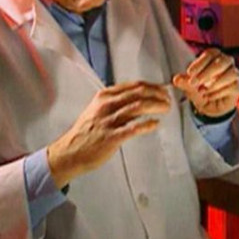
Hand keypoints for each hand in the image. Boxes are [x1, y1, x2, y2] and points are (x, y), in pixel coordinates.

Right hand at [47, 81, 169, 187]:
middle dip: (158, 94)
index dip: (153, 86)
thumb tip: (137, 97)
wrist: (69, 152)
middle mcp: (106, 105)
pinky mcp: (111, 137)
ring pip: (139, 107)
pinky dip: (147, 124)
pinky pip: (134, 128)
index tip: (164, 90)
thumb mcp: (97, 109)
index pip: (135, 85)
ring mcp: (109, 121)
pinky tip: (155, 124)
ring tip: (166, 109)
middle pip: (139, 93)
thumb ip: (114, 101)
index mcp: (104, 96)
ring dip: (156, 106)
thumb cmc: (85, 132)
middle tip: (168, 100)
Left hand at [172, 48, 238, 118]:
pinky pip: (232, 86)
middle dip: (207, 72)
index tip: (190, 73)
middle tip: (194, 83)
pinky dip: (219, 92)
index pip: (210, 54)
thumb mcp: (190, 89)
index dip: (200, 62)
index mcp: (213, 57)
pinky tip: (210, 96)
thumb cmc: (201, 92)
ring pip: (231, 73)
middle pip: (222, 61)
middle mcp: (226, 62)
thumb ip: (185, 83)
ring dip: (215, 83)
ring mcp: (234, 74)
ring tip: (202, 91)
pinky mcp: (237, 86)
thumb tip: (176, 79)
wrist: (211, 108)